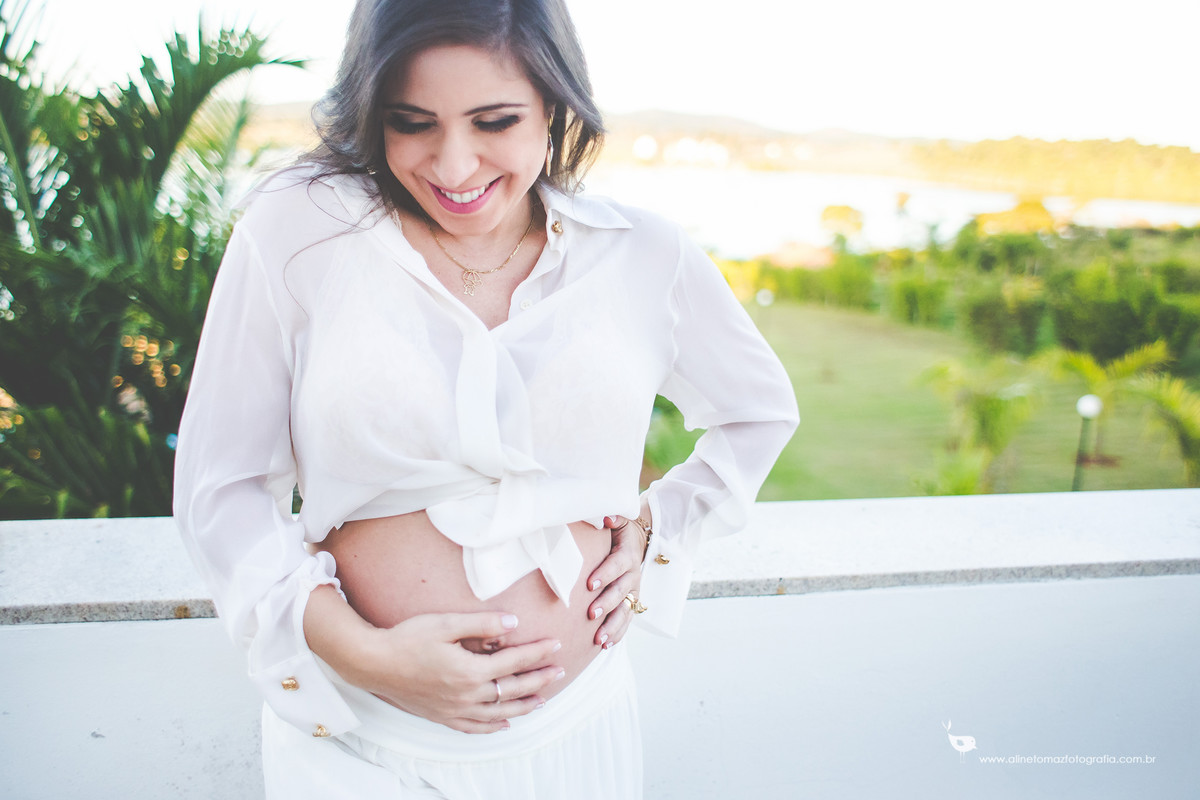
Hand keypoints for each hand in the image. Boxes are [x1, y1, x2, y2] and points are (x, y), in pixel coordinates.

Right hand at [363, 612, 565, 732]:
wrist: (373, 663)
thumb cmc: (408, 638)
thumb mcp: (446, 623)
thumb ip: (482, 624)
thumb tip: (513, 623)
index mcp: (470, 670)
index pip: (514, 662)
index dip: (537, 653)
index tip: (556, 645)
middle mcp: (467, 695)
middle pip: (512, 689)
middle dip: (539, 680)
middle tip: (559, 672)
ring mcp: (455, 709)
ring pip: (499, 712)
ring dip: (524, 705)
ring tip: (542, 699)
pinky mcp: (443, 717)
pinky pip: (475, 727)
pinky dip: (494, 725)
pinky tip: (506, 722)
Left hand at [585, 514, 646, 649]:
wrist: (638, 541)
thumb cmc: (619, 531)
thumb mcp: (618, 520)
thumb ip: (612, 518)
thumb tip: (606, 517)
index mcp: (627, 556)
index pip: (616, 566)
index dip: (604, 574)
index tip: (589, 584)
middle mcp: (632, 576)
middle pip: (620, 592)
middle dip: (606, 604)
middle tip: (591, 615)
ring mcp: (633, 591)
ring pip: (625, 611)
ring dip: (612, 626)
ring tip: (598, 639)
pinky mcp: (632, 602)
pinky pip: (627, 620)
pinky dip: (618, 634)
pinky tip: (606, 645)